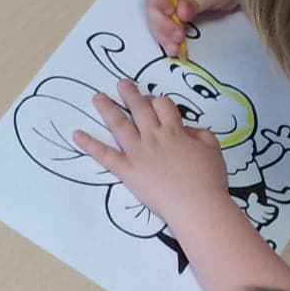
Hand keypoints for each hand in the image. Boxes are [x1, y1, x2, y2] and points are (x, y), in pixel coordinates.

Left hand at [73, 80, 231, 230]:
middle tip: (121, 84)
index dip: (158, 101)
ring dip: (107, 108)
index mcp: (174, 131)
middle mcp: (153, 137)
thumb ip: (201, 134)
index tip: (154, 102)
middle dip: (130, 94)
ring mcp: (137, 152)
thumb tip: (188, 129)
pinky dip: (89, 144)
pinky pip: (105, 154)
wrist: (196, 206)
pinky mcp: (127, 170)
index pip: (163, 106)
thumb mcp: (213, 150)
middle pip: (139, 109)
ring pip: (119, 124)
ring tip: (97, 97)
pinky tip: (76, 134)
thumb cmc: (208, 180)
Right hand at [143, 0, 244, 53]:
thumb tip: (179, 13)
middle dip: (161, 22)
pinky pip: (168, 24)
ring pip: (158, 17)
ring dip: (163, 34)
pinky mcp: (179, 11)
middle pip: (153, 3)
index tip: (170, 12)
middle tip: (176, 36)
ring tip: (175, 48)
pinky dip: (169, 37)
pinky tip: (175, 48)